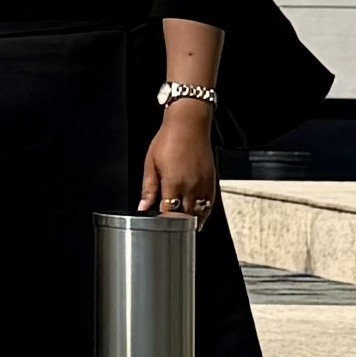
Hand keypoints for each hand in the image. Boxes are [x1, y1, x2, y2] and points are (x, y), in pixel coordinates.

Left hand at [139, 103, 218, 226]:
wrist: (188, 125)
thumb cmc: (168, 140)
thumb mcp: (150, 164)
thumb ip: (147, 189)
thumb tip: (142, 207)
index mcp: (174, 183)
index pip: (170, 213)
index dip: (163, 223)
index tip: (156, 226)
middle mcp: (192, 186)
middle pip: (186, 216)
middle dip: (177, 225)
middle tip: (168, 231)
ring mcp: (204, 184)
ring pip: (201, 212)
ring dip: (191, 221)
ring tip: (182, 229)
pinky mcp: (212, 181)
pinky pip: (210, 204)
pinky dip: (204, 213)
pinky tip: (197, 217)